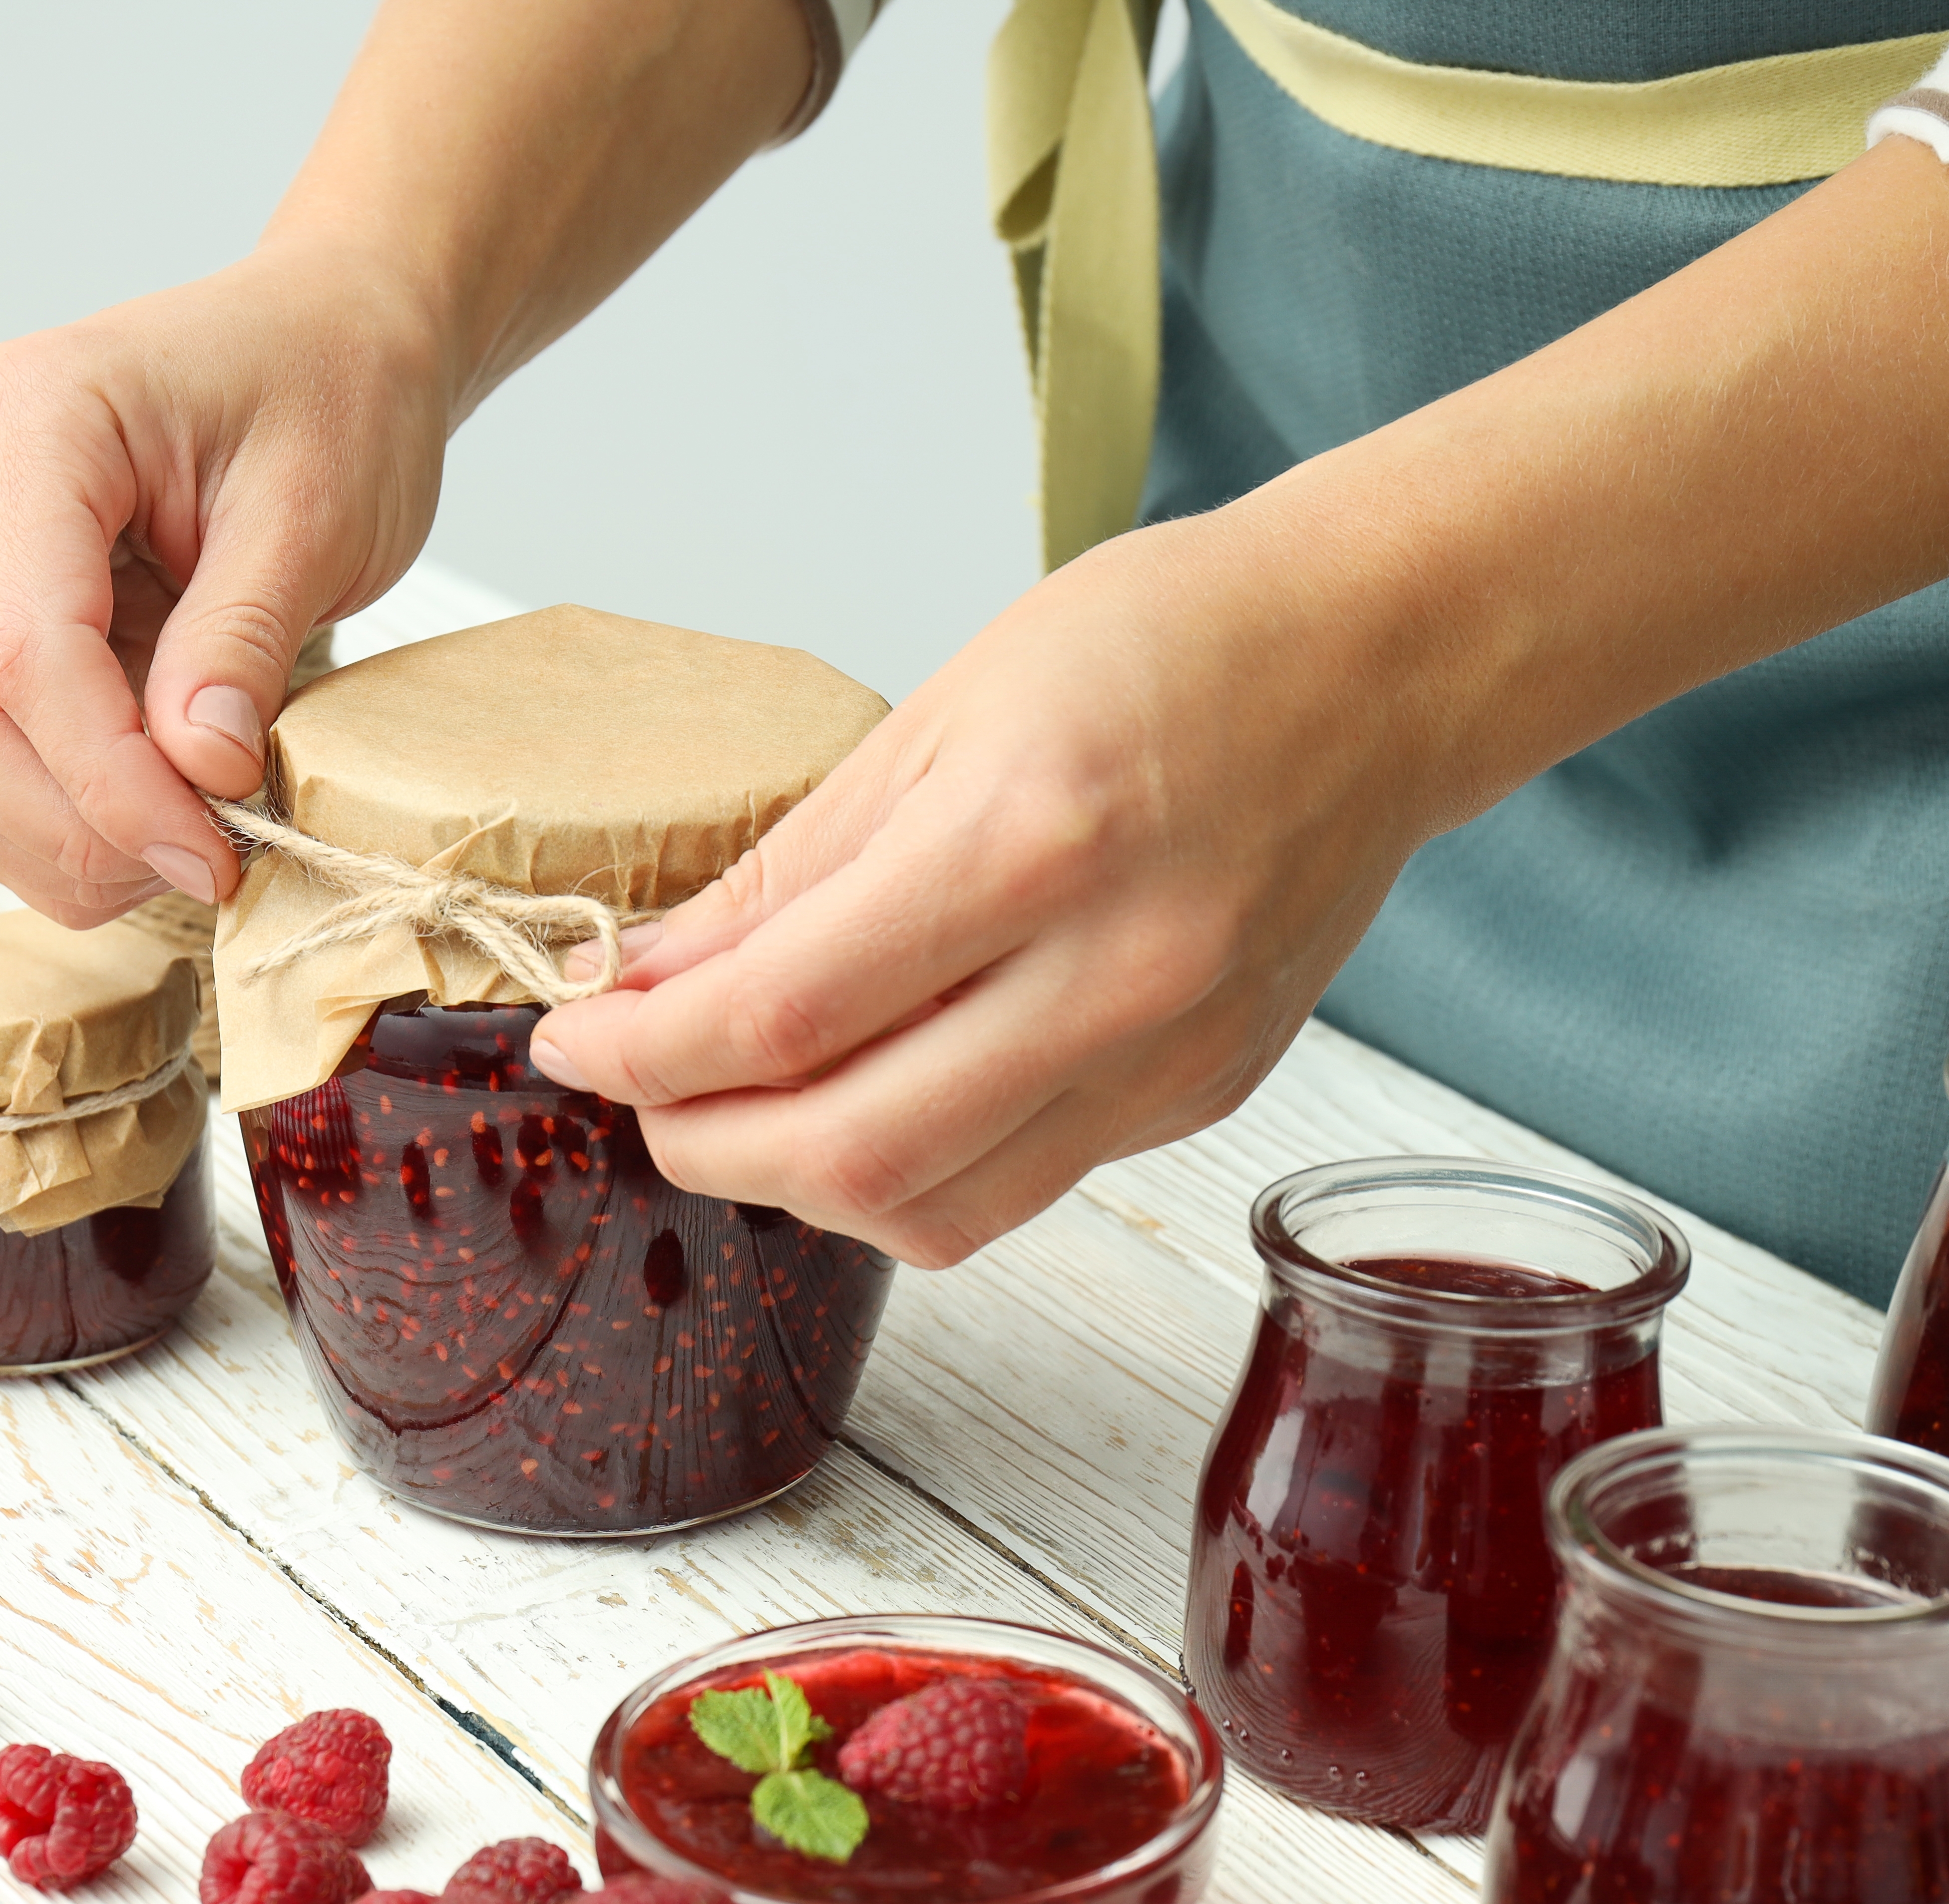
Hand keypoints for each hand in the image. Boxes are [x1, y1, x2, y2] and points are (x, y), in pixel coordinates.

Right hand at [0, 244, 451, 921]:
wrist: (329, 343)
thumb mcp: (320, 513)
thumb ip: (244, 642)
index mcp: (32, 419)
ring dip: (63, 843)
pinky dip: (57, 825)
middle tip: (213, 862)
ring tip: (193, 841)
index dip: (113, 781)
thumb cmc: (332, 395)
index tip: (215, 850)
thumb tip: (197, 777)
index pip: (26, 651)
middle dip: (84, 827)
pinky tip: (155, 816)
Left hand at [526, 134, 1948, 1270]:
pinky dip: (907, 1177)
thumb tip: (646, 976)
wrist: (1378, 661)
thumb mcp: (939, 713)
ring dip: (797, 1187)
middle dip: (700, 1139)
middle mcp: (1111, 974)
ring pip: (930, 1213)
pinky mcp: (1197, 1096)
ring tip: (738, 1109)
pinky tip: (867, 1101)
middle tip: (637, 1087)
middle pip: (846, 1154)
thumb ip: (788, 872)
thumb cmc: (1169, 645)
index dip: (640, 1048)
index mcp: (1031, 843)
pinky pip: (1014, 1190)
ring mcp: (1167, 1056)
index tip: (570, 1031)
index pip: (780, 1016)